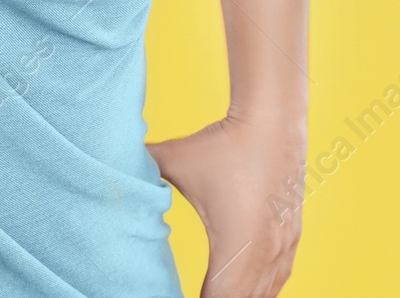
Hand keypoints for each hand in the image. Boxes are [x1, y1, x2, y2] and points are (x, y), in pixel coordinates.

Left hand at [147, 113, 305, 297]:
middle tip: (195, 294)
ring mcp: (283, 245)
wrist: (272, 119)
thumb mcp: (175, 160)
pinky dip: (264, 287)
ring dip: (242, 295)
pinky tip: (249, 287)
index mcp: (235, 246)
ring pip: (266, 292)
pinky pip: (280, 276)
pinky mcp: (292, 234)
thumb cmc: (222, 144)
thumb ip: (141, 170)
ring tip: (216, 293)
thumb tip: (106, 167)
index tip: (177, 297)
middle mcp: (264, 253)